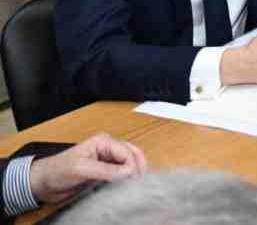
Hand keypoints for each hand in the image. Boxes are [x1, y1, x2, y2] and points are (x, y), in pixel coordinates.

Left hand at [28, 133, 146, 204]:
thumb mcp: (81, 169)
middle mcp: (109, 149)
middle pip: (133, 155)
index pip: (127, 152)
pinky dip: (127, 180)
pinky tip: (126, 187)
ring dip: (134, 173)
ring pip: (130, 164)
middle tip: (138, 184)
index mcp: (104, 142)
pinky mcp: (105, 172)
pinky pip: (122, 174)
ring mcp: (108, 161)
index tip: (132, 181)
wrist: (43, 183)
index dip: (132, 166)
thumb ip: (105, 170)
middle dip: (138, 167)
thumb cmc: (57, 171)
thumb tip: (128, 172)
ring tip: (134, 186)